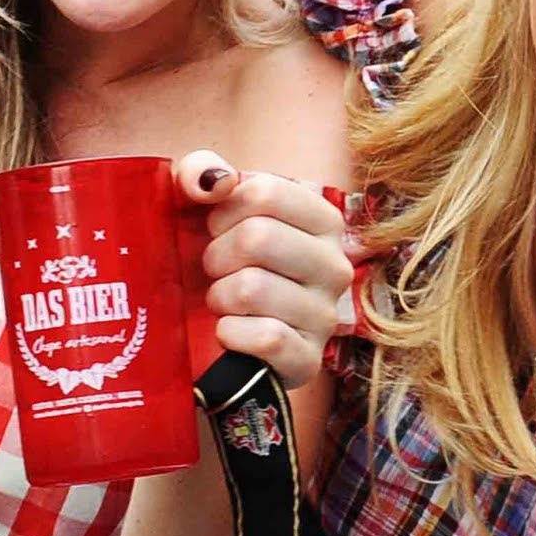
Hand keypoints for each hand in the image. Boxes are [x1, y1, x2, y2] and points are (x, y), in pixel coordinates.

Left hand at [175, 158, 352, 391]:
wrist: (221, 341)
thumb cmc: (221, 264)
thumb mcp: (205, 210)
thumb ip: (199, 175)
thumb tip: (215, 179)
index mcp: (323, 222)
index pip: (266, 192)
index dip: (224, 209)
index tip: (217, 228)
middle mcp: (336, 266)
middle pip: (258, 237)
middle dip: (217, 254)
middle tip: (216, 269)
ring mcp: (325, 316)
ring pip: (253, 288)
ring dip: (220, 297)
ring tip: (223, 302)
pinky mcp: (308, 360)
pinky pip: (265, 337)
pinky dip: (232, 334)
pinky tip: (231, 332)